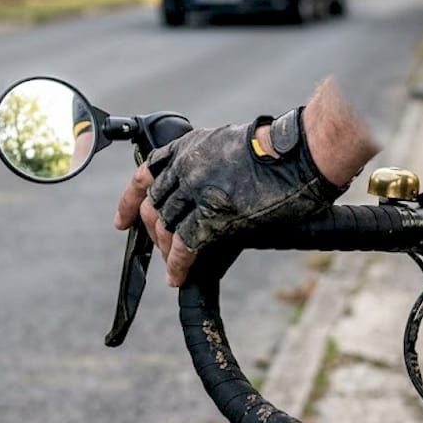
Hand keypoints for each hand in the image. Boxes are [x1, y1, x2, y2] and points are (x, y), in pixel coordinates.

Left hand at [114, 108, 346, 285]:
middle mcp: (188, 165)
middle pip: (155, 205)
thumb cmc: (278, 150)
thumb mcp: (229, 145)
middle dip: (154, 232)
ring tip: (173, 267)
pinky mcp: (215, 212)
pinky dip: (178, 265)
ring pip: (166, 226)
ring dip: (167, 251)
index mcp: (190, 146)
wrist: (300, 153)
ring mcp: (199, 188)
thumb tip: (202, 190)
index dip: (129, 201)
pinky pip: (186, 244)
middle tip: (162, 250)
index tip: (122, 221)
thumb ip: (208, 163)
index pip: (146, 173)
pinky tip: (177, 278)